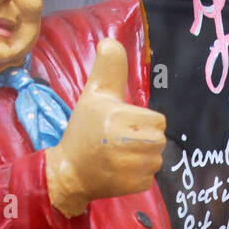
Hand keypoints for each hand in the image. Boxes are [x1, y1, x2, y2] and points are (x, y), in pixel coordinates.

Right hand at [45, 39, 166, 216]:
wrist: (69, 172)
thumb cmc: (84, 131)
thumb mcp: (94, 96)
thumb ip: (108, 69)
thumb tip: (110, 42)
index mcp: (116, 117)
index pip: (158, 121)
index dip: (144, 121)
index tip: (125, 124)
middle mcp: (122, 143)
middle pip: (159, 140)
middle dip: (145, 140)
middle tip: (123, 141)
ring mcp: (127, 168)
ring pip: (156, 160)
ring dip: (143, 159)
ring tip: (121, 157)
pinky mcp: (129, 186)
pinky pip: (149, 178)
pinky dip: (137, 177)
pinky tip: (119, 172)